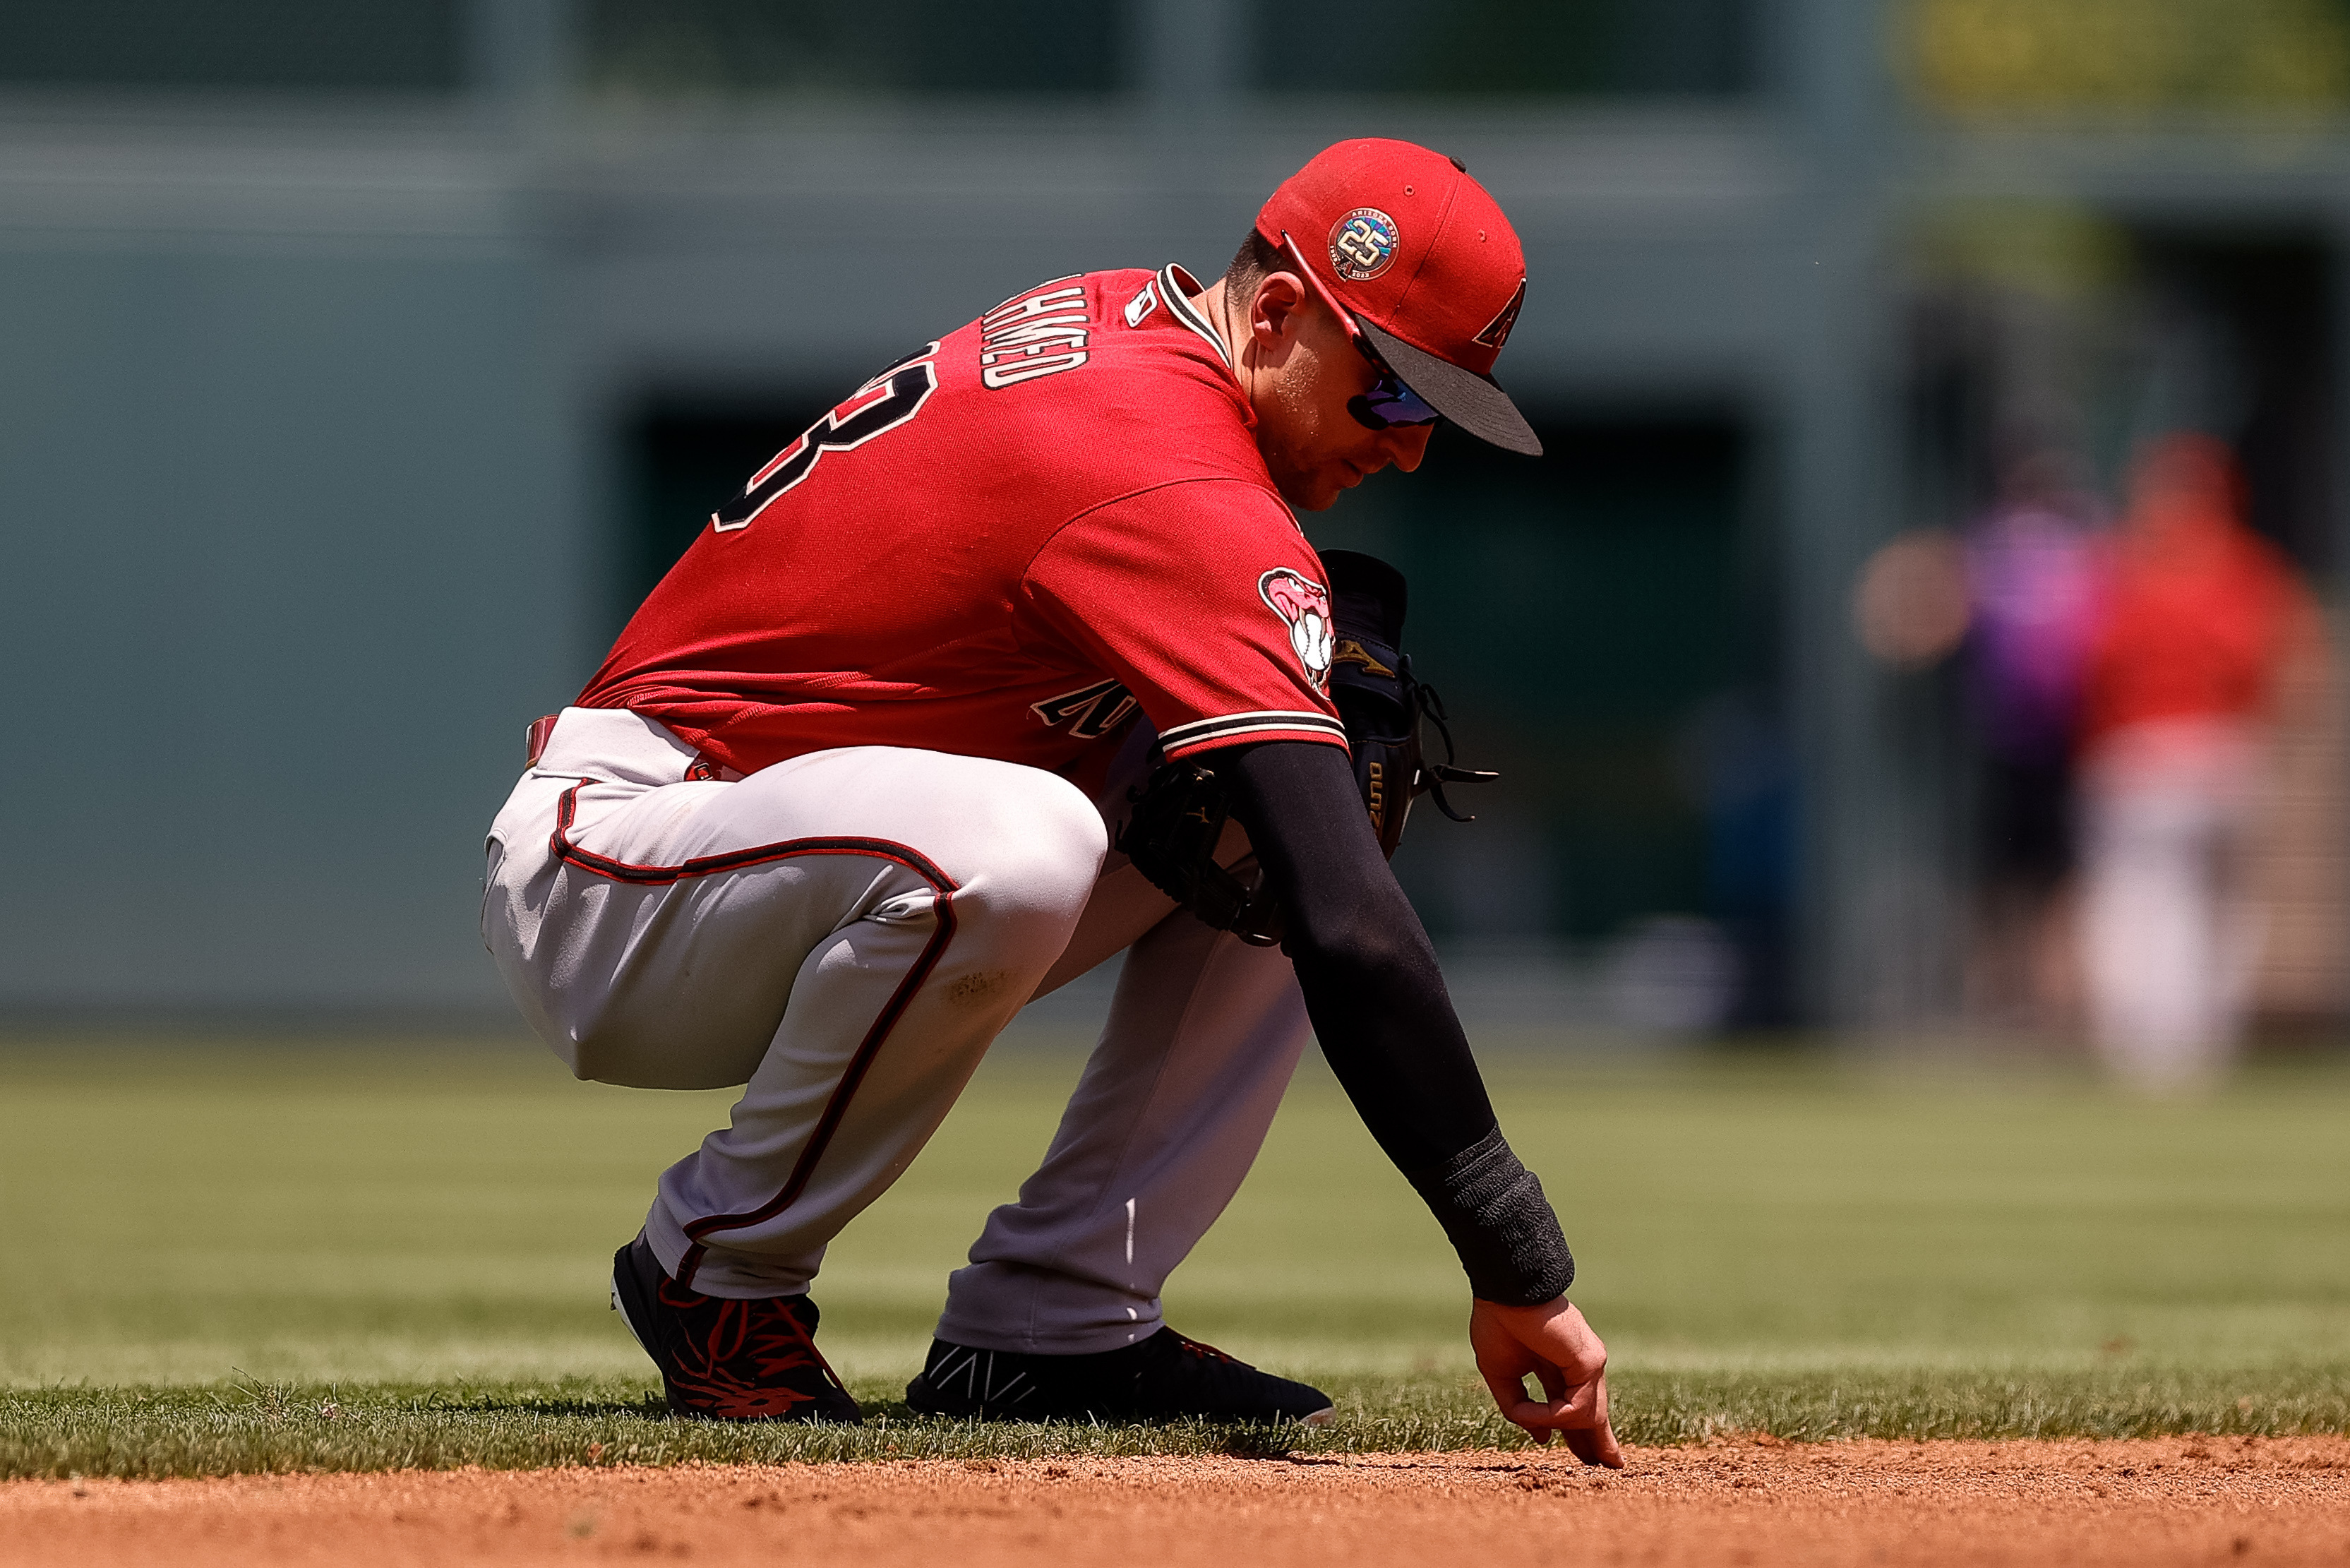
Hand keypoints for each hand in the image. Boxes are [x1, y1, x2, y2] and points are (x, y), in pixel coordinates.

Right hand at [1469, 1296, 1623, 1467]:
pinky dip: (1550, 1416)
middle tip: (1610, 1466)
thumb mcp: (1501, 1375)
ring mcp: (1588, 1363)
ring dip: (1571, 1435)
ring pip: (1589, 1416)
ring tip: (1582, 1454)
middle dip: (1599, 1441)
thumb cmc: (1498, 1323)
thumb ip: (1519, 1408)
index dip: (1573, 1428)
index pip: (1572, 1402)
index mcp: (1557, 1363)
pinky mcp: (1590, 1363)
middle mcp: (1578, 1364)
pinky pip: (1575, 1409)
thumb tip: (1543, 1438)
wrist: (1506, 1290)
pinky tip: (1531, 1413)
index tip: (1574, 1451)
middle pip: (1593, 1412)